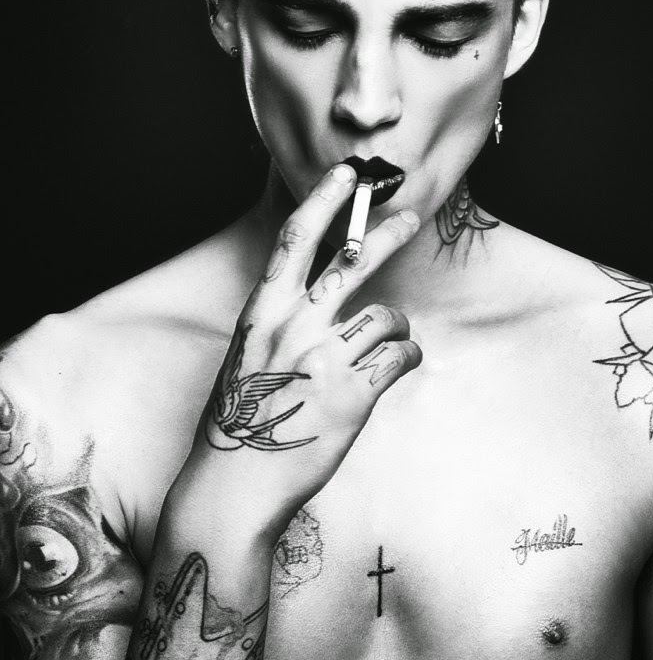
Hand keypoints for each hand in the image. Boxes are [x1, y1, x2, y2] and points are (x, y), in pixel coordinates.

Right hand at [170, 164, 421, 547]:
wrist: (235, 486)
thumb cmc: (240, 423)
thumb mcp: (247, 358)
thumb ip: (282, 326)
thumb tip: (322, 306)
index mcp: (262, 312)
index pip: (295, 238)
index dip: (323, 198)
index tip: (345, 173)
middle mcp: (295, 325)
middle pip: (351, 260)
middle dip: (385, 233)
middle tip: (410, 215)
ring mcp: (326, 357)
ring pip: (386, 316)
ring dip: (394, 328)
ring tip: (385, 347)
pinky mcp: (355, 393)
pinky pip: (401, 356)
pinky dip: (406, 358)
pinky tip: (395, 369)